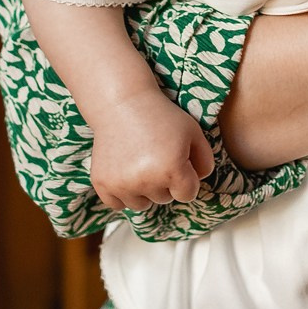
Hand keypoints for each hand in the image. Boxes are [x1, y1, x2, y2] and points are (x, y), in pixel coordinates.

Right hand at [87, 87, 213, 212]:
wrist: (123, 103)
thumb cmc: (160, 116)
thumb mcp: (193, 132)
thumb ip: (205, 160)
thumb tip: (199, 180)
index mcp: (172, 169)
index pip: (188, 195)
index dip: (187, 179)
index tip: (179, 162)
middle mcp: (146, 181)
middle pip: (164, 199)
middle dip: (165, 182)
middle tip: (157, 156)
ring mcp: (122, 184)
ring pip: (141, 205)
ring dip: (144, 190)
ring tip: (141, 163)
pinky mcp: (102, 184)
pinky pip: (118, 205)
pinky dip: (122, 193)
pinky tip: (126, 171)